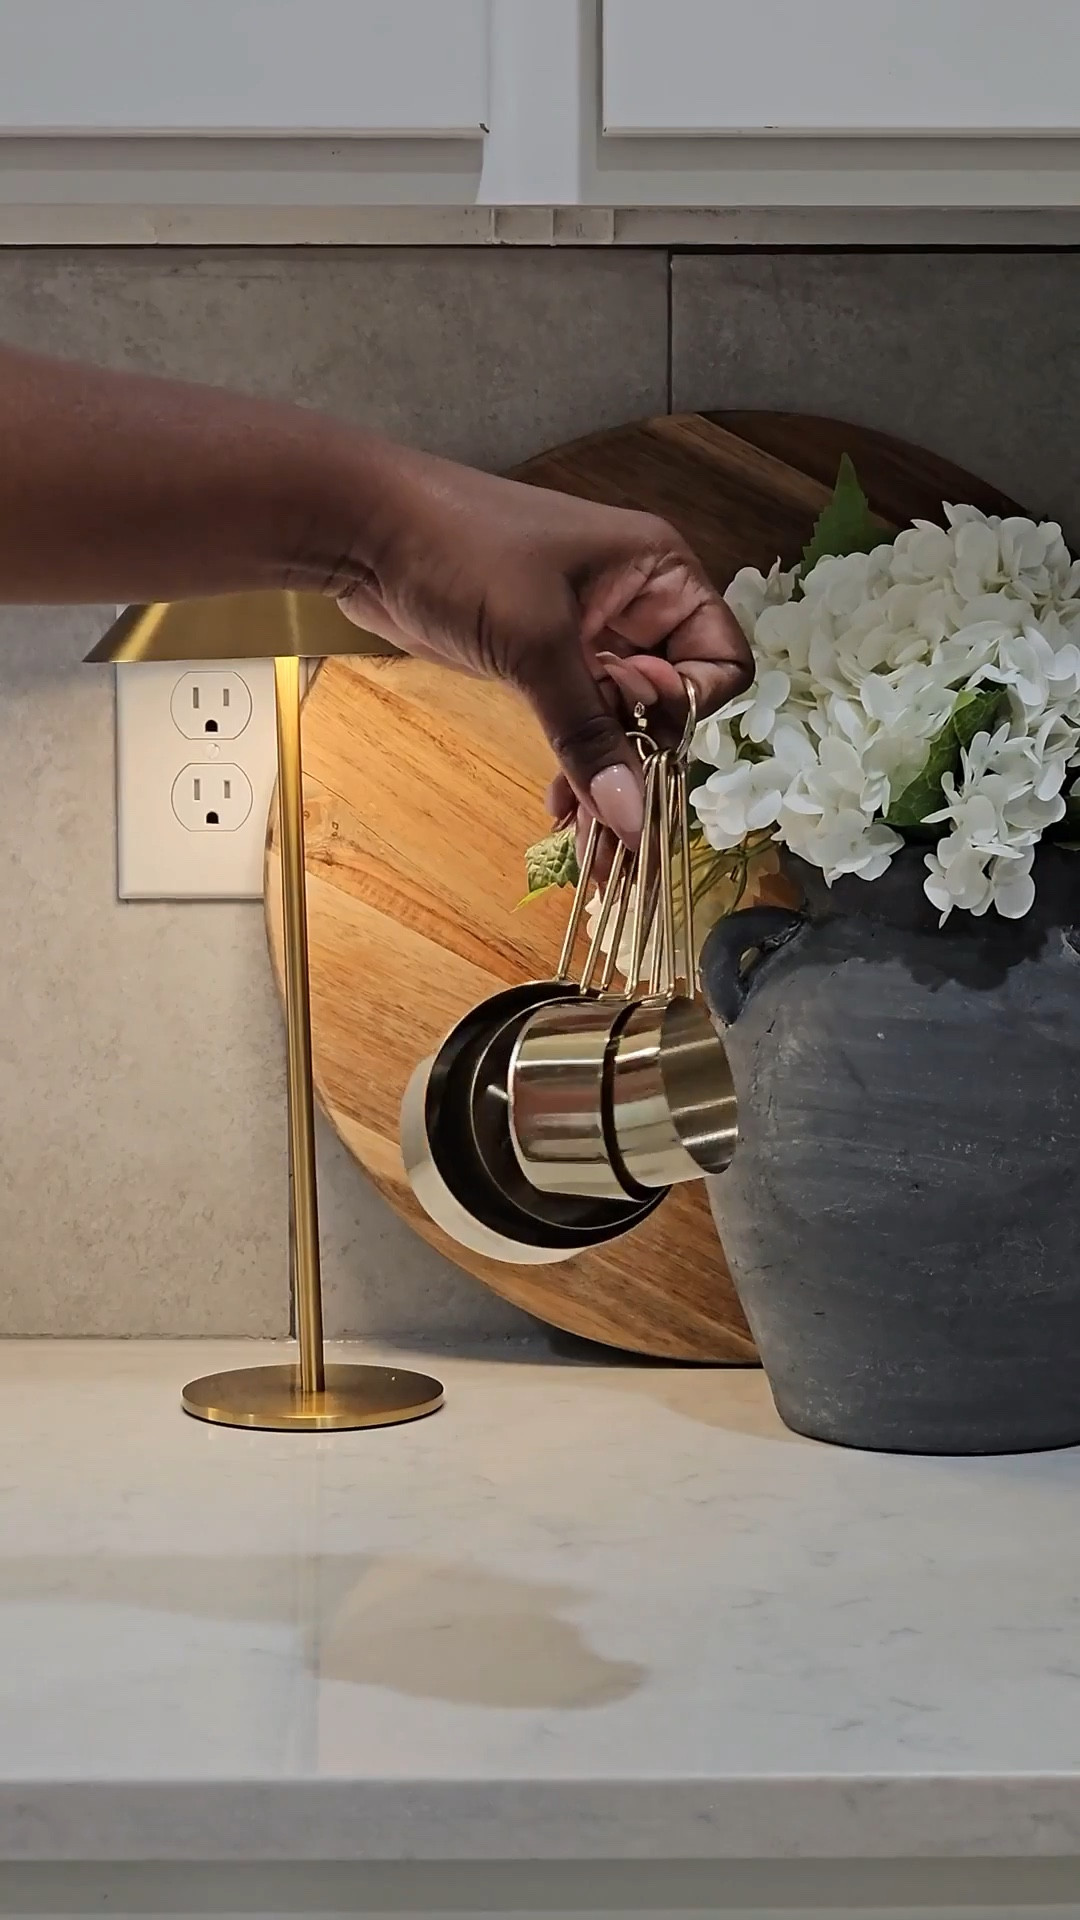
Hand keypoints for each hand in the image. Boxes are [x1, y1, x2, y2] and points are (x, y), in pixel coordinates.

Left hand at [335, 453, 751, 843]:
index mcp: (658, 572)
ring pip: (625, 722)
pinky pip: (582, 723)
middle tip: (613, 819)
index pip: (720, 661)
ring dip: (609, 775)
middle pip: (674, 702)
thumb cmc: (459, 551)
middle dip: (646, 761)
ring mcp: (591, 634)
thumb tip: (633, 819)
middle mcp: (636, 603)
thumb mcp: (535, 644)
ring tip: (590, 838)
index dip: (685, 705)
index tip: (629, 717)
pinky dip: (576, 763)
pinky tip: (561, 808)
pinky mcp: (546, 660)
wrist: (365, 529)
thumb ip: (587, 733)